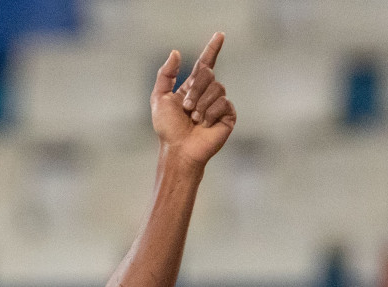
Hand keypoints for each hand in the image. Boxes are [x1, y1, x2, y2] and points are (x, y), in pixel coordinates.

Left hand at [151, 32, 234, 166]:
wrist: (179, 150)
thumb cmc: (168, 129)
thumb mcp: (159, 99)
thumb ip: (166, 75)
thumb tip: (176, 52)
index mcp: (192, 88)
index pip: (205, 63)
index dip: (212, 48)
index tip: (219, 35)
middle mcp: (207, 93)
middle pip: (208, 74)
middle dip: (194, 90)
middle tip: (186, 108)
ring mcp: (219, 103)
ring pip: (217, 87)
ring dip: (201, 104)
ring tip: (194, 119)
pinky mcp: (228, 114)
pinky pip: (223, 102)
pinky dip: (210, 114)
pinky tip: (205, 125)